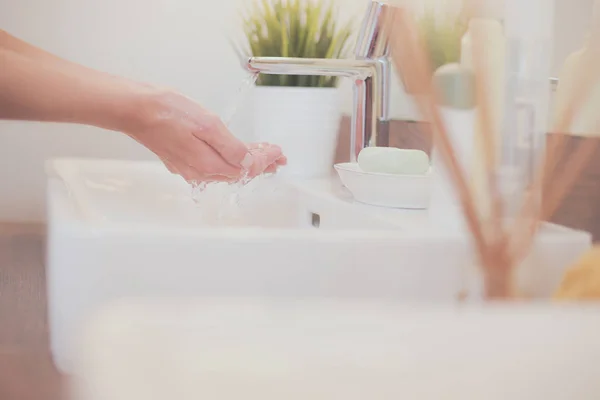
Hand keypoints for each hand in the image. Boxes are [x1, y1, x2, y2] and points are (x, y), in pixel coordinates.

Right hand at [128, 89, 285, 182]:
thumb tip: (248, 163)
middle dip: (260, 164)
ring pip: (225, 170)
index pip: (246, 168)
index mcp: (208, 164)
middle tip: (277, 158)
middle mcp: (199, 171)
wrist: (134, 109)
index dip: (265, 160)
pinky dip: (228, 159)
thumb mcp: (207, 125)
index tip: (278, 153)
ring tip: (261, 156)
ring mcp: (188, 167)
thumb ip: (230, 147)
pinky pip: (212, 165)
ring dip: (245, 162)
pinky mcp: (180, 159)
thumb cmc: (167, 112)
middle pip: (237, 172)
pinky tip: (232, 154)